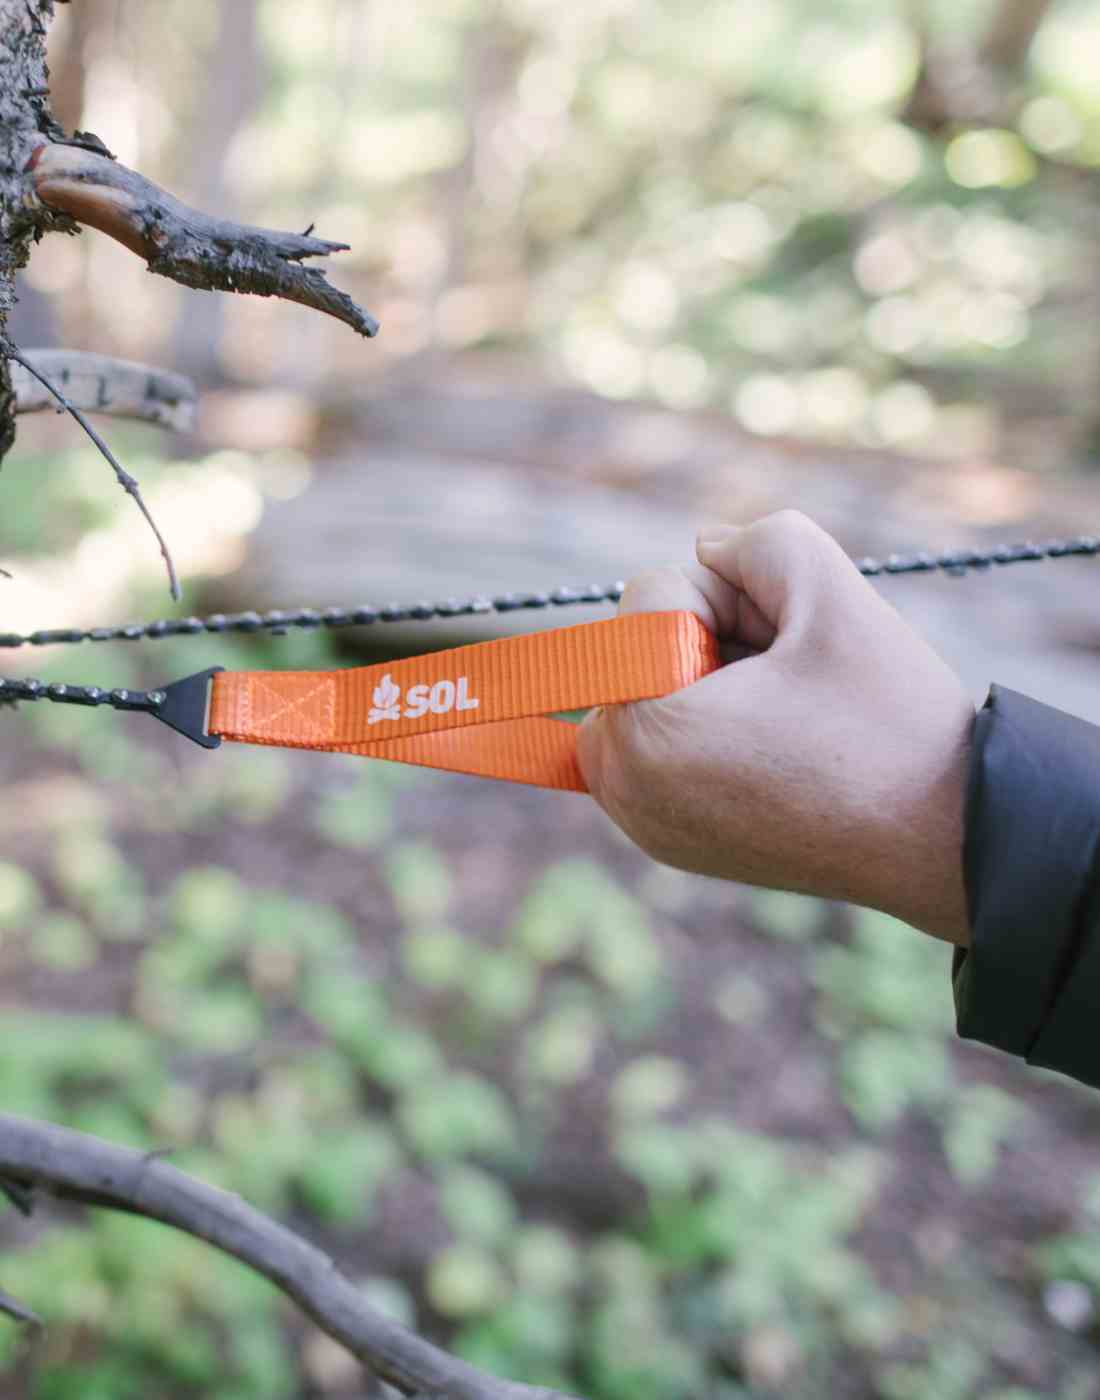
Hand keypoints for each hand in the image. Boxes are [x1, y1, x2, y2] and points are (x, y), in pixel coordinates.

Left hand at [577, 511, 974, 944]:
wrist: (946, 839)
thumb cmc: (890, 724)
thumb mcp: (830, 590)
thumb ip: (755, 539)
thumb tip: (705, 549)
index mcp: (643, 729)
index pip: (651, 594)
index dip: (732, 599)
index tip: (784, 654)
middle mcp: (620, 784)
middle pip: (640, 643)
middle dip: (712, 641)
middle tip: (791, 687)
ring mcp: (639, 819)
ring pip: (654, 687)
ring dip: (713, 681)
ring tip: (789, 719)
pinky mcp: (666, 837)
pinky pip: (663, 739)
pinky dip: (711, 726)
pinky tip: (778, 750)